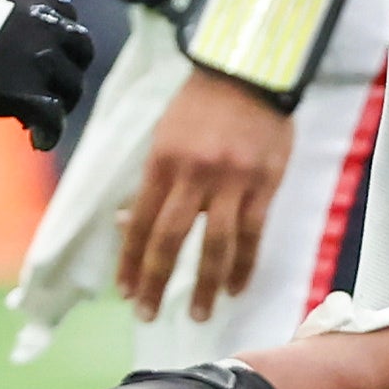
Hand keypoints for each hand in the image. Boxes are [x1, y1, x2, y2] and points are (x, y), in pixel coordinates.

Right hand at [0, 0, 92, 145]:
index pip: (67, 17)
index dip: (59, 40)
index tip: (47, 55)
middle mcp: (45, 24)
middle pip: (80, 50)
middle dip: (69, 69)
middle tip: (53, 89)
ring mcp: (39, 60)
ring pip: (71, 87)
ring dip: (60, 103)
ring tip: (39, 120)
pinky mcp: (25, 94)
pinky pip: (53, 118)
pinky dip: (50, 132)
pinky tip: (38, 141)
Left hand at [121, 66, 293, 323]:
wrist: (250, 72)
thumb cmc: (201, 104)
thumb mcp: (164, 137)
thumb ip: (151, 182)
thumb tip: (124, 222)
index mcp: (162, 163)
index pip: (139, 222)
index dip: (130, 261)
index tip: (126, 291)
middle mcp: (193, 176)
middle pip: (169, 240)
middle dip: (156, 282)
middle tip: (148, 315)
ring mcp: (231, 183)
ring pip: (214, 244)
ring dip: (204, 285)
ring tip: (199, 314)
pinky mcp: (263, 186)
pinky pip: (252, 234)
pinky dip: (243, 265)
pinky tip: (235, 287)